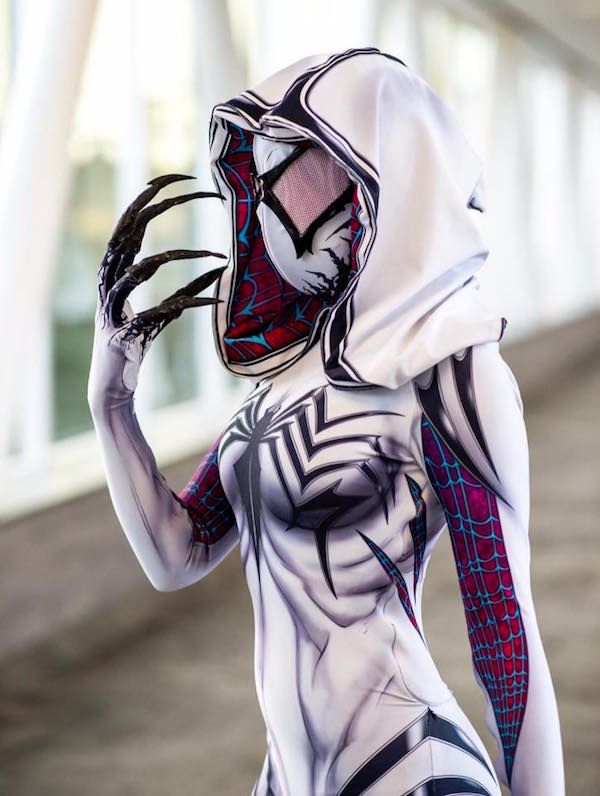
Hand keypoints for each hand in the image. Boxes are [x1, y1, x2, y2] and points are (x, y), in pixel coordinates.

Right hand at [88, 174, 225, 410]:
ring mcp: (111, 307)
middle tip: (193, 188)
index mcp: (115, 271)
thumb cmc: (137, 344)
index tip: (181, 178)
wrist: (113, 387)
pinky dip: (189, 304)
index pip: (129, 222)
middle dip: (159, 206)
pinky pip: (156, 312)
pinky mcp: (122, 333)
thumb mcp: (167, 312)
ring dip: (177, 259)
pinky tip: (216, 300)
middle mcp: (108, 282)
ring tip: (213, 256)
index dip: (152, 196)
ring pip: (136, 269)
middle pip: (127, 232)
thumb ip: (189, 289)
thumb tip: (221, 268)